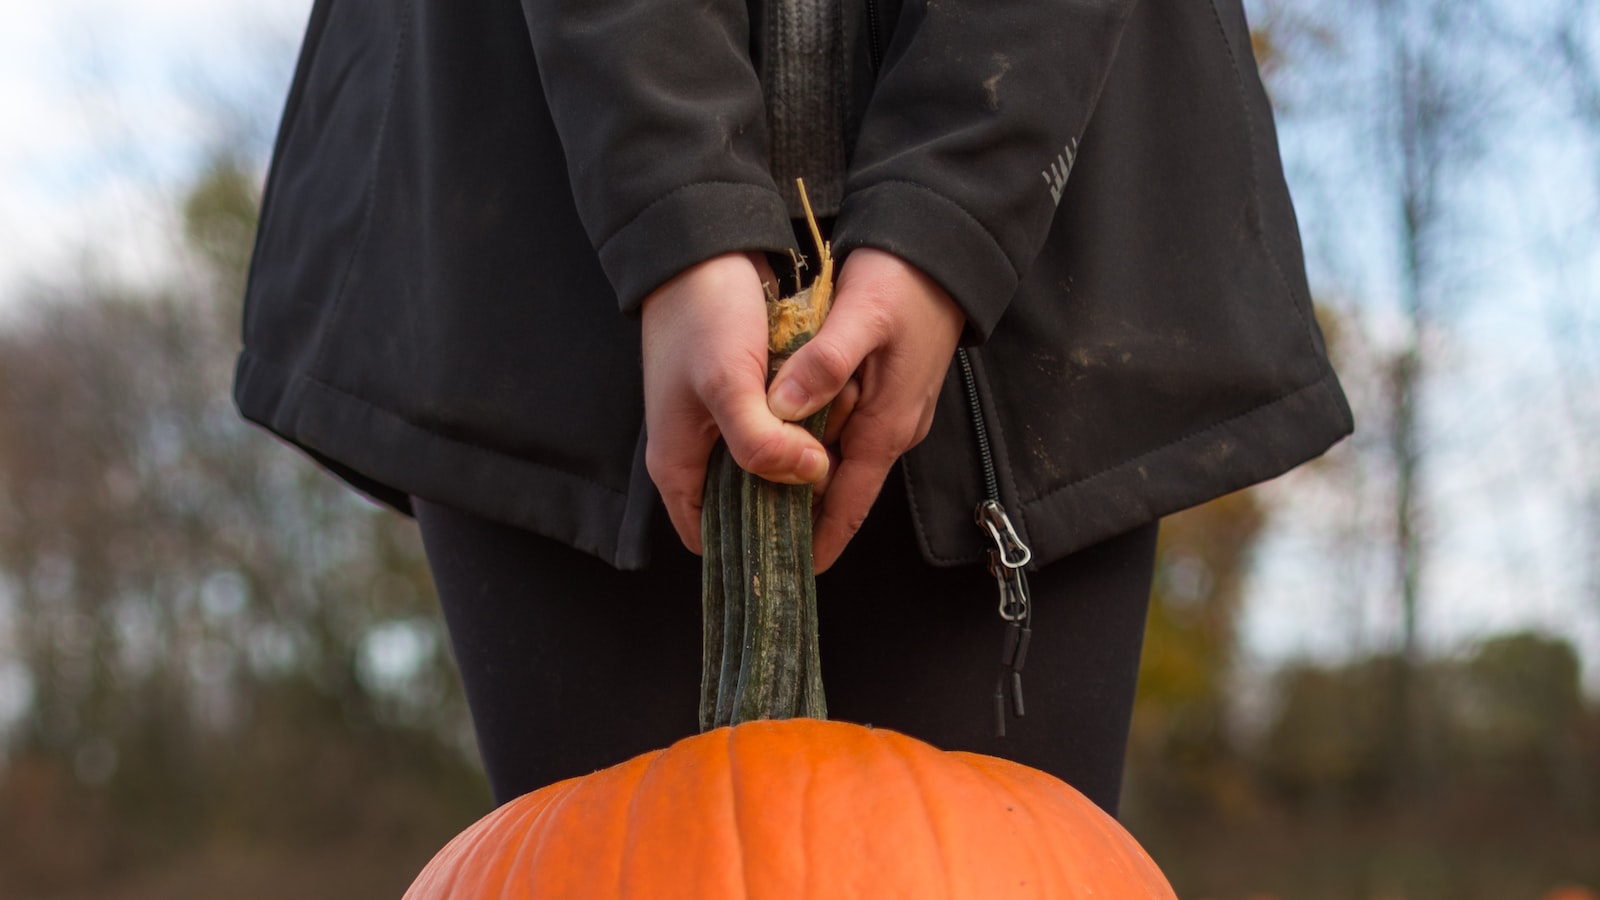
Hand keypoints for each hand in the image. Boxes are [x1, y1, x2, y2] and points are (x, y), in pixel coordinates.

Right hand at [642, 252, 829, 554]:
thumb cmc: (702, 315)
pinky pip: (782, 433)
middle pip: (748, 507)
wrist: (704, 244)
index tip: (802, 542)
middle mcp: (697, 452)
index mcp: (677, 465)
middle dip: (790, 501)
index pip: (709, 540)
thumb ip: (762, 442)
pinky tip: (833, 416)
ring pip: (770, 468)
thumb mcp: (728, 383)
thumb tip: (810, 476)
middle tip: (830, 482)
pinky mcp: (748, 398)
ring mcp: (722, 425)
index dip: (752, 548)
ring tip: (835, 444)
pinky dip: (806, 430)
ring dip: (803, 462)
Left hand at [767, 248, 966, 572]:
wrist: (943, 245)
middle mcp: (891, 428)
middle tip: (748, 534)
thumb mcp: (862, 317)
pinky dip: (809, 439)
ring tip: (748, 492)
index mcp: (887, 426)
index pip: (849, 505)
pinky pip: (840, 427)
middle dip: (799, 515)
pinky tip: (775, 433)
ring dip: (799, 476)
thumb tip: (782, 409)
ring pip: (836, 456)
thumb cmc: (906, 281)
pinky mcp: (883, 387)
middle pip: (839, 488)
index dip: (819, 541)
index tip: (789, 573)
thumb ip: (823, 364)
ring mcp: (889, 409)